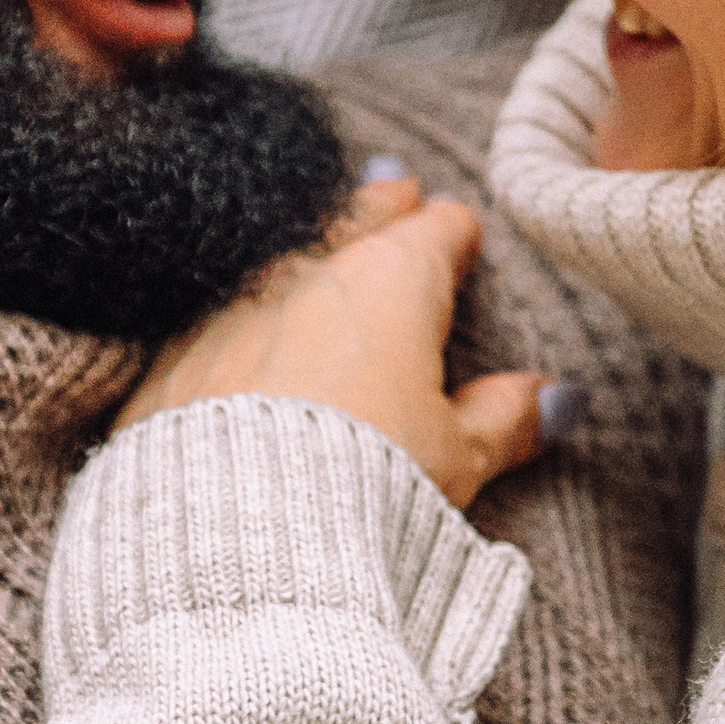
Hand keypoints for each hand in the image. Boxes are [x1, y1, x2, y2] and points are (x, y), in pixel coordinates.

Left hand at [115, 168, 565, 512]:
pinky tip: (233, 321)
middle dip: (375, 208)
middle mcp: (304, 274)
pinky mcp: (171, 354)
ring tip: (313, 249)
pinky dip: (232, 311)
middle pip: (350, 219)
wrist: (236, 532)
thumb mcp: (456, 458)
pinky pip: (206, 309)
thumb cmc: (363, 485)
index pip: (436, 231)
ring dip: (298, 252)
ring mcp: (228, 307)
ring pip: (272, 253)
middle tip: (390, 191)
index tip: (458, 237)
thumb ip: (505, 417)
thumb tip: (553, 399)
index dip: (452, 234)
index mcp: (391, 282)